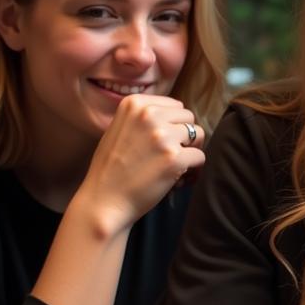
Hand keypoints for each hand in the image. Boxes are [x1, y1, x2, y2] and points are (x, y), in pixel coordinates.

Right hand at [75, 94, 204, 235]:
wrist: (104, 201)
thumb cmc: (112, 169)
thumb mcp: (119, 128)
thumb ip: (144, 117)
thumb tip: (178, 112)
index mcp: (134, 104)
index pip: (175, 105)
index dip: (174, 125)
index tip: (164, 141)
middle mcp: (149, 115)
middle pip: (189, 118)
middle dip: (185, 136)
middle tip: (172, 155)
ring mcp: (163, 136)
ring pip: (199, 134)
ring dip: (191, 151)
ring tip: (177, 167)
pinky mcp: (175, 158)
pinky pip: (200, 157)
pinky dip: (194, 170)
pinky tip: (180, 180)